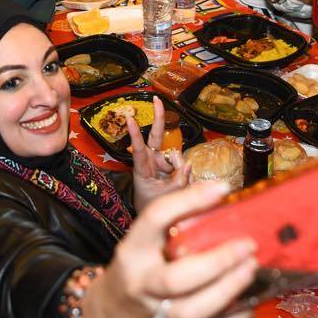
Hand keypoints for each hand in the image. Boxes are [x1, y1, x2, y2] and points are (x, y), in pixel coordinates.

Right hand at [82, 182, 257, 317]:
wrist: (110, 314)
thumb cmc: (136, 267)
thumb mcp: (142, 241)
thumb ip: (173, 224)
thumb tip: (222, 199)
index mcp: (133, 250)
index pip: (156, 219)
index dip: (189, 200)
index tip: (222, 188)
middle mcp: (142, 282)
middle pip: (177, 278)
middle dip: (217, 261)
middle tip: (248, 244)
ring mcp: (157, 313)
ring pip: (193, 311)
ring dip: (228, 290)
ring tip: (252, 268)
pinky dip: (232, 317)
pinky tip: (250, 300)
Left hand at [127, 95, 190, 209]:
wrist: (156, 217)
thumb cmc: (152, 206)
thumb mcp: (164, 198)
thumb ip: (177, 181)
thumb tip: (188, 164)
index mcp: (142, 169)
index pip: (138, 149)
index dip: (135, 134)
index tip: (129, 118)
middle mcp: (152, 161)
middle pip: (156, 136)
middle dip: (158, 117)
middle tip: (157, 100)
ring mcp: (163, 163)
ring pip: (178, 157)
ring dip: (182, 170)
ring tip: (181, 187)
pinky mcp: (174, 167)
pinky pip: (185, 166)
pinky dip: (188, 175)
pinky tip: (186, 184)